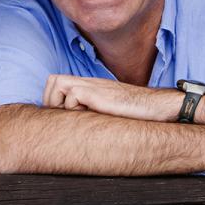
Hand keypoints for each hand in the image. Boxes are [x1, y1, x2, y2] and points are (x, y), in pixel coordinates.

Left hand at [42, 74, 181, 121]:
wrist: (155, 107)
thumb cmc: (133, 112)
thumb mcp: (107, 109)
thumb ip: (91, 110)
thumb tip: (75, 125)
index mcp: (89, 85)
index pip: (56, 82)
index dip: (51, 98)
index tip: (58, 115)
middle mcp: (88, 82)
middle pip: (53, 80)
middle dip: (50, 99)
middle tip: (60, 116)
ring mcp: (92, 86)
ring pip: (58, 84)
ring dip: (59, 103)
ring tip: (74, 116)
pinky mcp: (97, 93)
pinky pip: (73, 96)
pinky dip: (74, 108)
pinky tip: (89, 116)